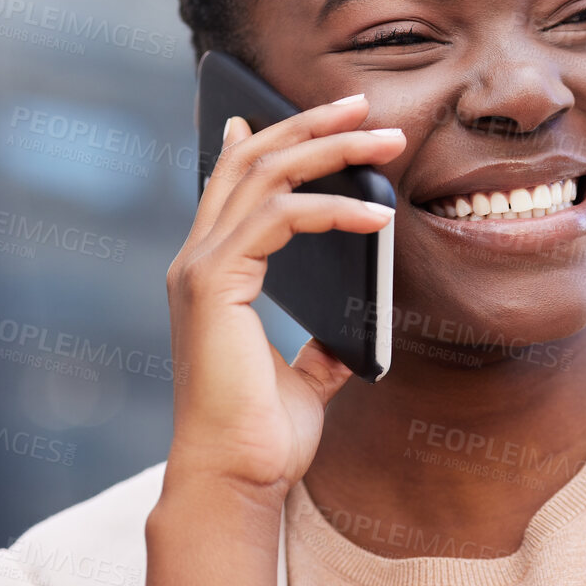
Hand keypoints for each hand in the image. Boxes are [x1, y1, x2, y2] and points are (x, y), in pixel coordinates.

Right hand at [162, 92, 402, 505]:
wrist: (237, 481)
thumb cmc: (264, 439)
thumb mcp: (306, 380)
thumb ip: (321, 347)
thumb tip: (351, 335)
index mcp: (214, 275)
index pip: (236, 183)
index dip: (274, 138)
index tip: (320, 114)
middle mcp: (197, 261)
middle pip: (250, 160)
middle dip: (309, 124)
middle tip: (363, 104)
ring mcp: (200, 269)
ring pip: (265, 174)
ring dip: (331, 149)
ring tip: (387, 142)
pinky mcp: (214, 284)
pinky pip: (279, 217)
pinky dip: (333, 209)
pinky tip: (377, 217)